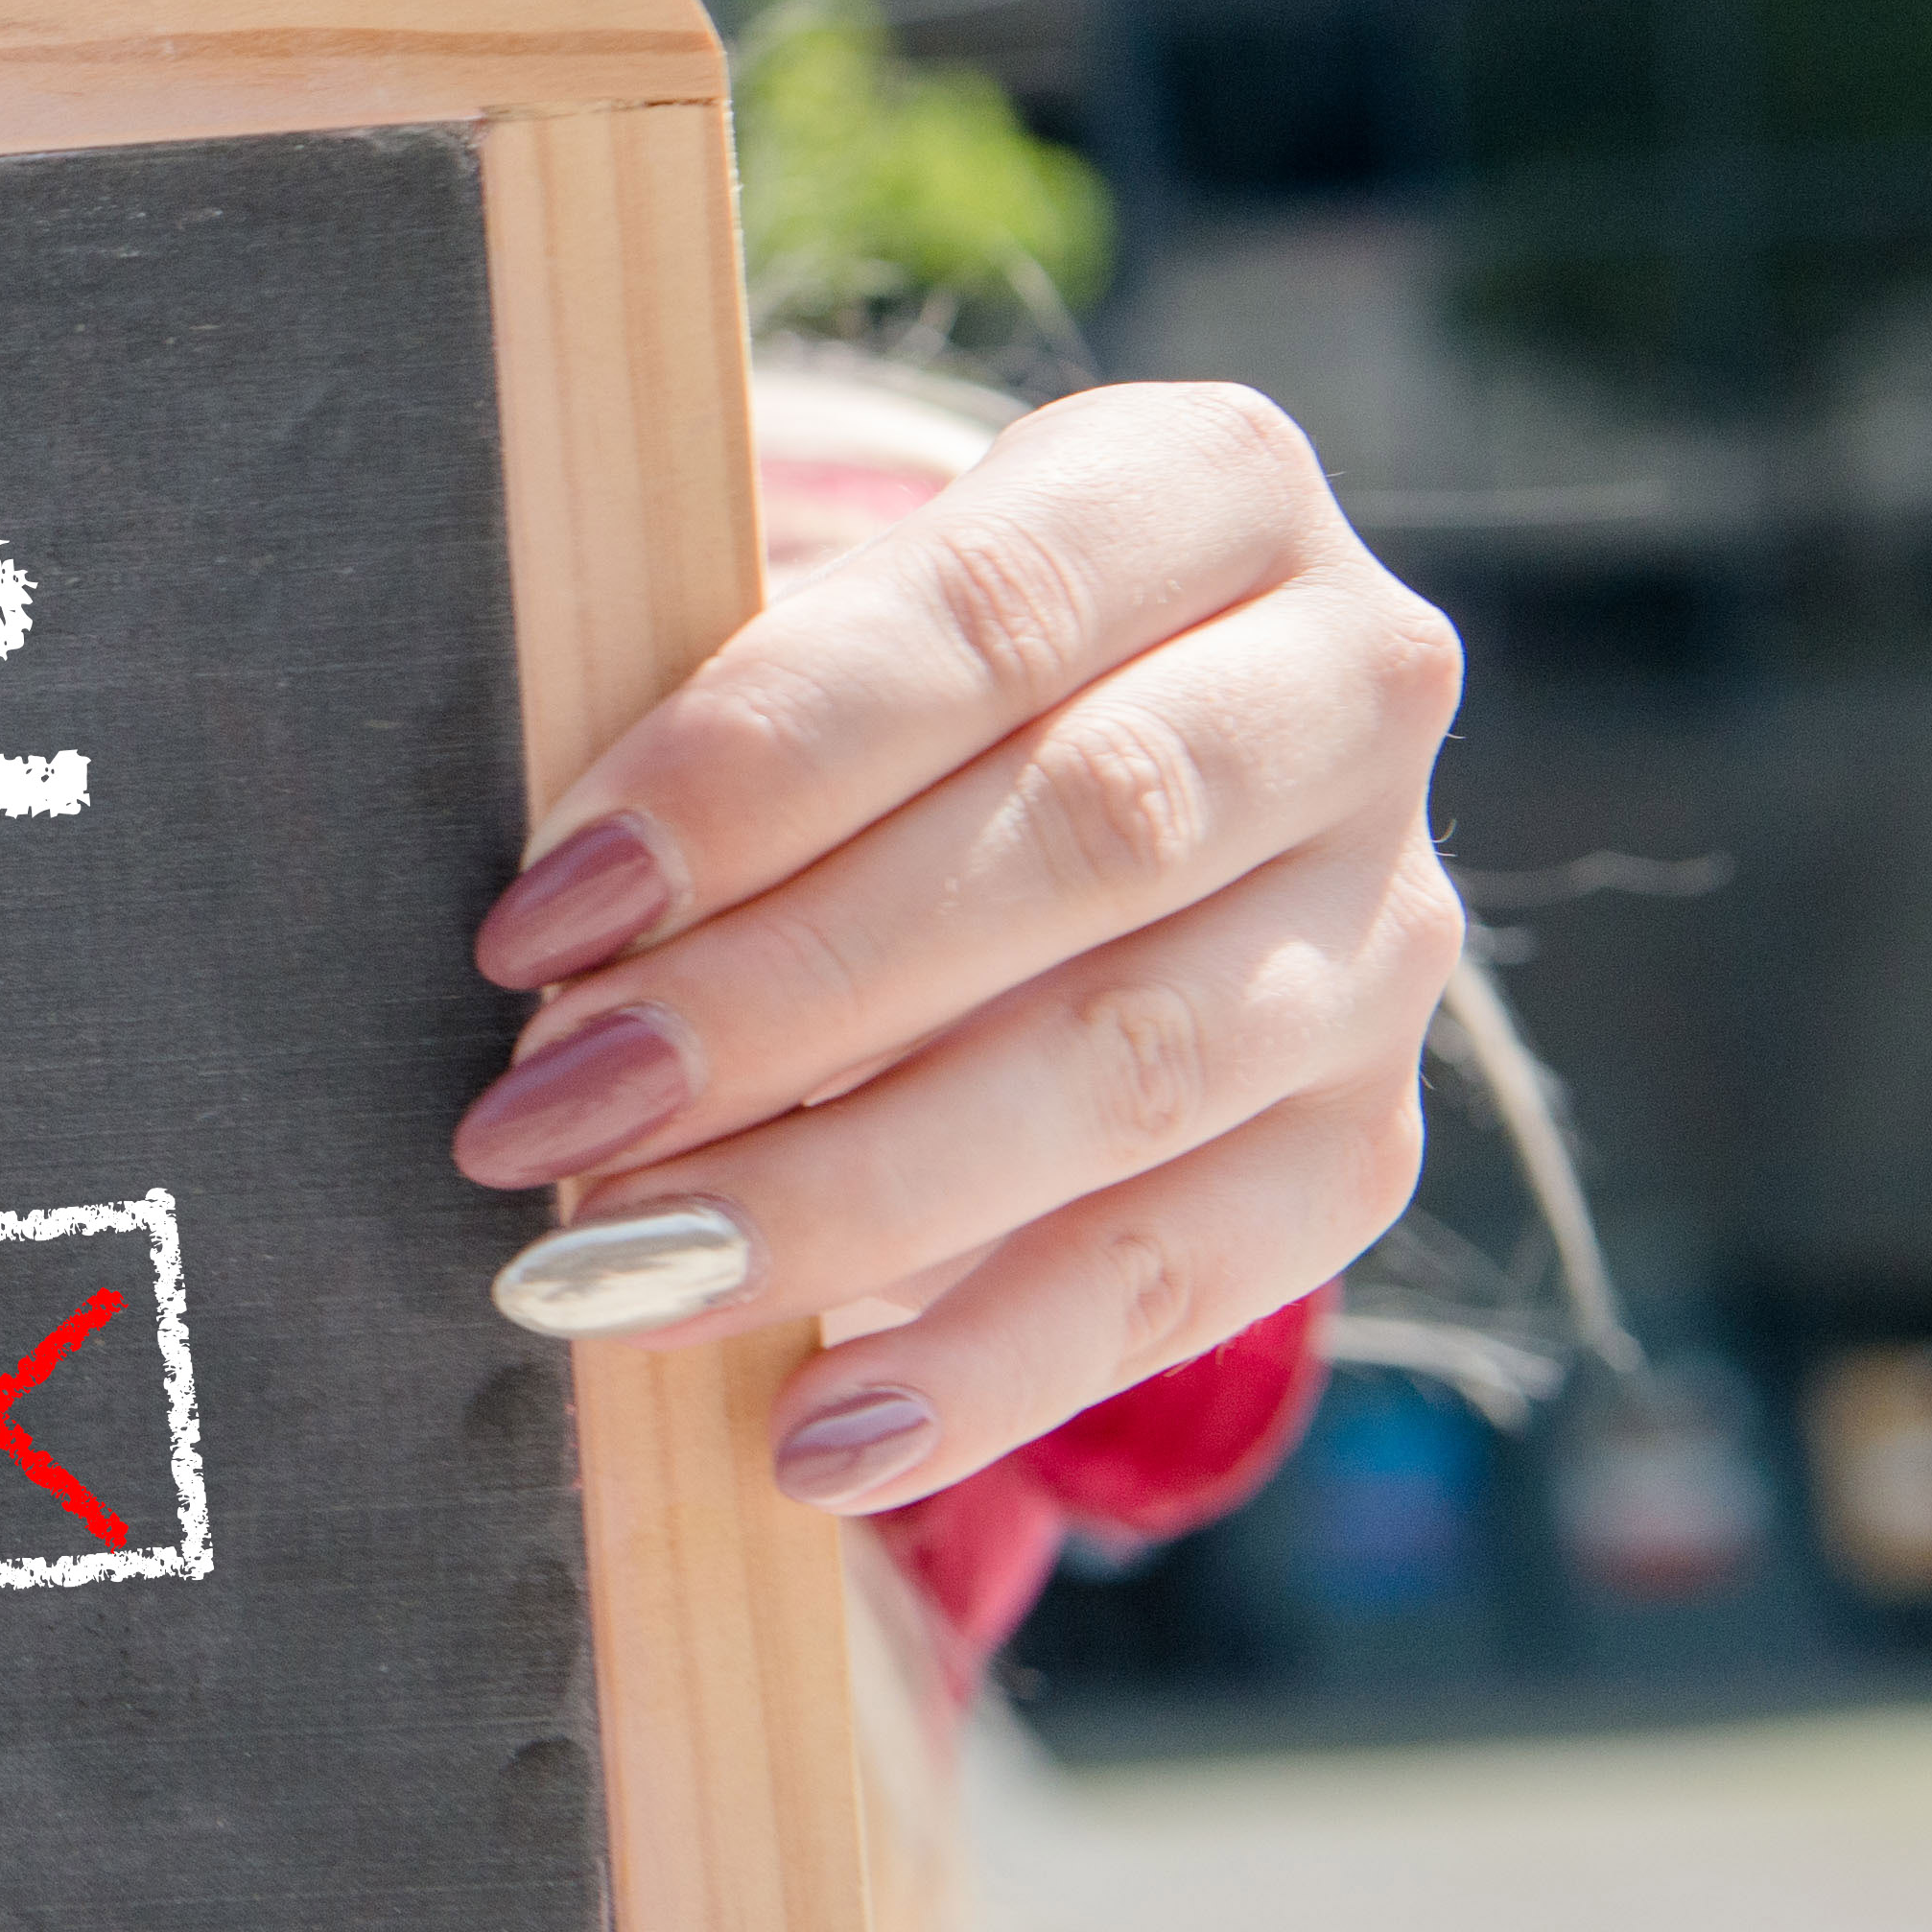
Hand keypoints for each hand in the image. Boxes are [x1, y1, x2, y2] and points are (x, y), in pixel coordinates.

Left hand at [452, 381, 1464, 1513]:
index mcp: (1206, 489)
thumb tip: (554, 933)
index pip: (986, 610)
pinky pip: (1197, 1270)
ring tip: (622, 1271)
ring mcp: (1388, 924)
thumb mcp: (819, 636)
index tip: (542, 913)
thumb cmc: (878, 697)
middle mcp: (1352, 686)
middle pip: (1083, 840)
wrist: (1091, 804)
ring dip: (850, 1190)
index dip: (755, 764)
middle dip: (781, 997)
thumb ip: (728, 731)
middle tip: (545, 1113)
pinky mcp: (1372, 1133)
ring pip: (1134, 1065)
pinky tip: (811, 1442)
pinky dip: (991, 1366)